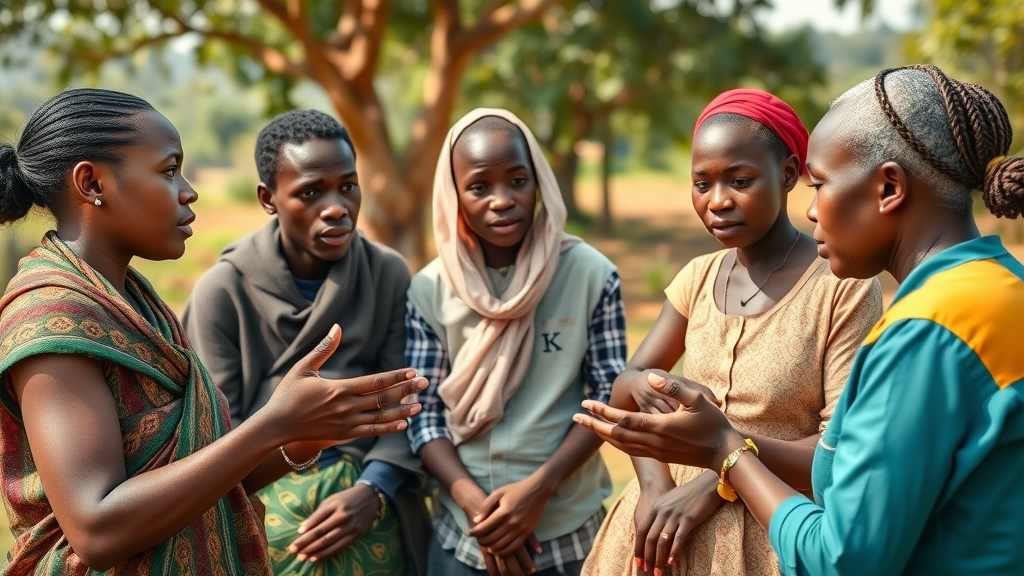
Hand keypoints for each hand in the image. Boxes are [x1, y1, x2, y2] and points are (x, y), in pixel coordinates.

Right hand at [265, 325, 427, 447]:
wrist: (276, 426)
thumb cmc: (288, 394)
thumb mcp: (303, 368)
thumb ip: (323, 349)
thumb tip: (338, 327)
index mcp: (339, 389)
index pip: (375, 382)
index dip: (395, 376)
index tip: (412, 371)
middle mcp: (346, 407)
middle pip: (383, 398)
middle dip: (406, 390)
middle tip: (425, 383)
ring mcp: (346, 423)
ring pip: (380, 417)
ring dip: (402, 410)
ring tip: (420, 405)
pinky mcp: (343, 435)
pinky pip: (371, 432)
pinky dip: (388, 428)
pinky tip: (403, 424)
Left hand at [286, 484, 380, 561]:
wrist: (370, 496)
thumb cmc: (346, 498)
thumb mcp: (331, 500)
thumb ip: (318, 513)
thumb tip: (303, 528)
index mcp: (335, 505)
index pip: (317, 519)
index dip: (306, 529)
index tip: (295, 537)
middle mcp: (343, 516)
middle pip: (321, 532)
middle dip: (305, 543)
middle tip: (293, 550)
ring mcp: (351, 526)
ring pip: (329, 541)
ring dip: (314, 551)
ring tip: (302, 557)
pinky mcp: (357, 534)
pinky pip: (339, 546)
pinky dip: (327, 553)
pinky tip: (316, 557)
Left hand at [455, 482, 539, 575]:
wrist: (538, 489)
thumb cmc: (516, 489)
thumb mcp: (498, 492)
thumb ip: (486, 506)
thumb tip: (475, 521)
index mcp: (504, 512)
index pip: (484, 528)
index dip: (474, 532)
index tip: (469, 533)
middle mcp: (512, 523)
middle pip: (491, 539)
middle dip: (481, 540)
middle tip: (477, 538)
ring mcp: (520, 530)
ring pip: (501, 547)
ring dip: (490, 548)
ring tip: (486, 544)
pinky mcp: (526, 533)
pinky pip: (512, 548)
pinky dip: (502, 551)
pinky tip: (497, 548)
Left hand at [574, 372, 742, 469]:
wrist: (724, 453)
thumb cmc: (713, 423)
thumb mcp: (698, 399)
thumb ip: (673, 387)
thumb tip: (651, 377)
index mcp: (660, 426)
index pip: (622, 419)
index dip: (602, 411)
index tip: (586, 402)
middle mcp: (653, 441)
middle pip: (615, 434)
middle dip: (593, 424)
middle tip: (575, 416)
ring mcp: (655, 451)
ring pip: (620, 445)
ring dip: (602, 435)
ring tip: (588, 425)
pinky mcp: (659, 456)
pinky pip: (630, 451)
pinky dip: (616, 443)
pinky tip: (611, 438)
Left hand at [636, 471, 723, 574]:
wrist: (707, 485)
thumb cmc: (688, 495)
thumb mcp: (669, 502)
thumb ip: (660, 515)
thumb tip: (655, 532)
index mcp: (656, 508)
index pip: (642, 531)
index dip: (639, 547)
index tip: (638, 561)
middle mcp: (662, 511)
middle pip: (650, 538)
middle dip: (647, 557)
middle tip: (647, 571)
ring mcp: (675, 515)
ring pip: (662, 541)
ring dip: (659, 559)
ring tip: (659, 572)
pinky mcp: (688, 518)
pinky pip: (678, 538)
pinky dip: (674, 552)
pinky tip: (671, 562)